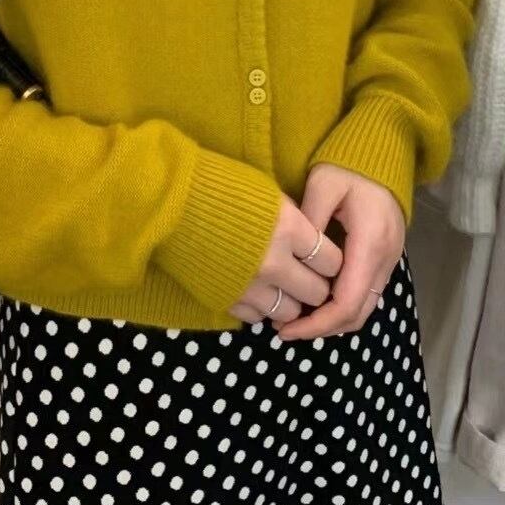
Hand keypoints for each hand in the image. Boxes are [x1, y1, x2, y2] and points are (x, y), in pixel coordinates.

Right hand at [228, 193, 342, 323]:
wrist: (171, 201)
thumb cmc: (221, 187)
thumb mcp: (269, 195)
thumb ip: (296, 221)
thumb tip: (314, 243)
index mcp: (289, 229)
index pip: (332, 261)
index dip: (329, 260)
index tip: (321, 257)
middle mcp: (274, 263)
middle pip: (317, 293)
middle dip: (314, 285)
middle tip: (305, 275)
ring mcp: (249, 286)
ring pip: (290, 312)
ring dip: (289, 301)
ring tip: (280, 286)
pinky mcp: (227, 300)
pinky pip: (257, 317)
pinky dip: (260, 307)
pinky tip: (255, 289)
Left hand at [274, 163, 405, 340]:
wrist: (382, 153)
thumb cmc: (349, 166)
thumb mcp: (321, 185)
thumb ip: (308, 222)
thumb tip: (292, 259)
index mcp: (369, 243)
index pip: (345, 303)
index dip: (316, 324)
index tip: (285, 330)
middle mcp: (385, 259)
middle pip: (357, 315)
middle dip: (321, 329)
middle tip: (285, 331)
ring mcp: (390, 261)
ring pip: (364, 309)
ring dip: (332, 321)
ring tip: (296, 320)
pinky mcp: (386, 259)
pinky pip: (366, 294)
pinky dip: (342, 307)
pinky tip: (315, 301)